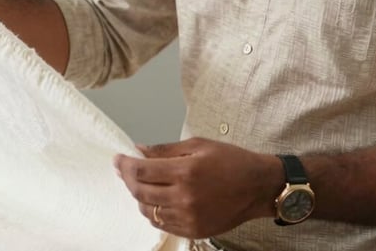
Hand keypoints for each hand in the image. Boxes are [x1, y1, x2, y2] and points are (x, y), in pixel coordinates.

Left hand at [114, 137, 282, 238]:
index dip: (125, 164)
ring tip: (138, 183)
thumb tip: (140, 150)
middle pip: (140, 192)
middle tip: (123, 169)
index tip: (118, 158)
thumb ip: (166, 150)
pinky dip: (152, 212)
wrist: (257, 187)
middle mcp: (184, 197)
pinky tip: (154, 200)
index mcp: (185, 171)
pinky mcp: (193, 230)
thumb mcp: (198, 145)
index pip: (142, 170)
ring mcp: (188, 217)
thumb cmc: (231, 161)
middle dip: (127, 179)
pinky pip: (162, 224)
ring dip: (138, 196)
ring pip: (148, 211)